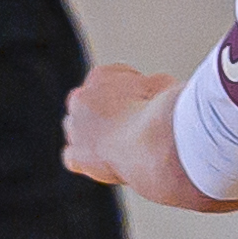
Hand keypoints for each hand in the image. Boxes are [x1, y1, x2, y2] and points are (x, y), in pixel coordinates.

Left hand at [62, 63, 180, 185]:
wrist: (155, 142)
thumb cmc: (163, 113)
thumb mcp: (164, 86)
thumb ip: (153, 85)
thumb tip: (154, 88)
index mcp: (102, 76)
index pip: (112, 80)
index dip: (131, 93)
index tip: (143, 104)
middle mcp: (81, 97)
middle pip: (90, 104)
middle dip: (107, 113)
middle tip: (132, 126)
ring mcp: (75, 127)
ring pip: (77, 129)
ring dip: (93, 136)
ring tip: (121, 146)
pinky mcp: (77, 154)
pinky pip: (73, 157)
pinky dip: (86, 161)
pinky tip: (105, 163)